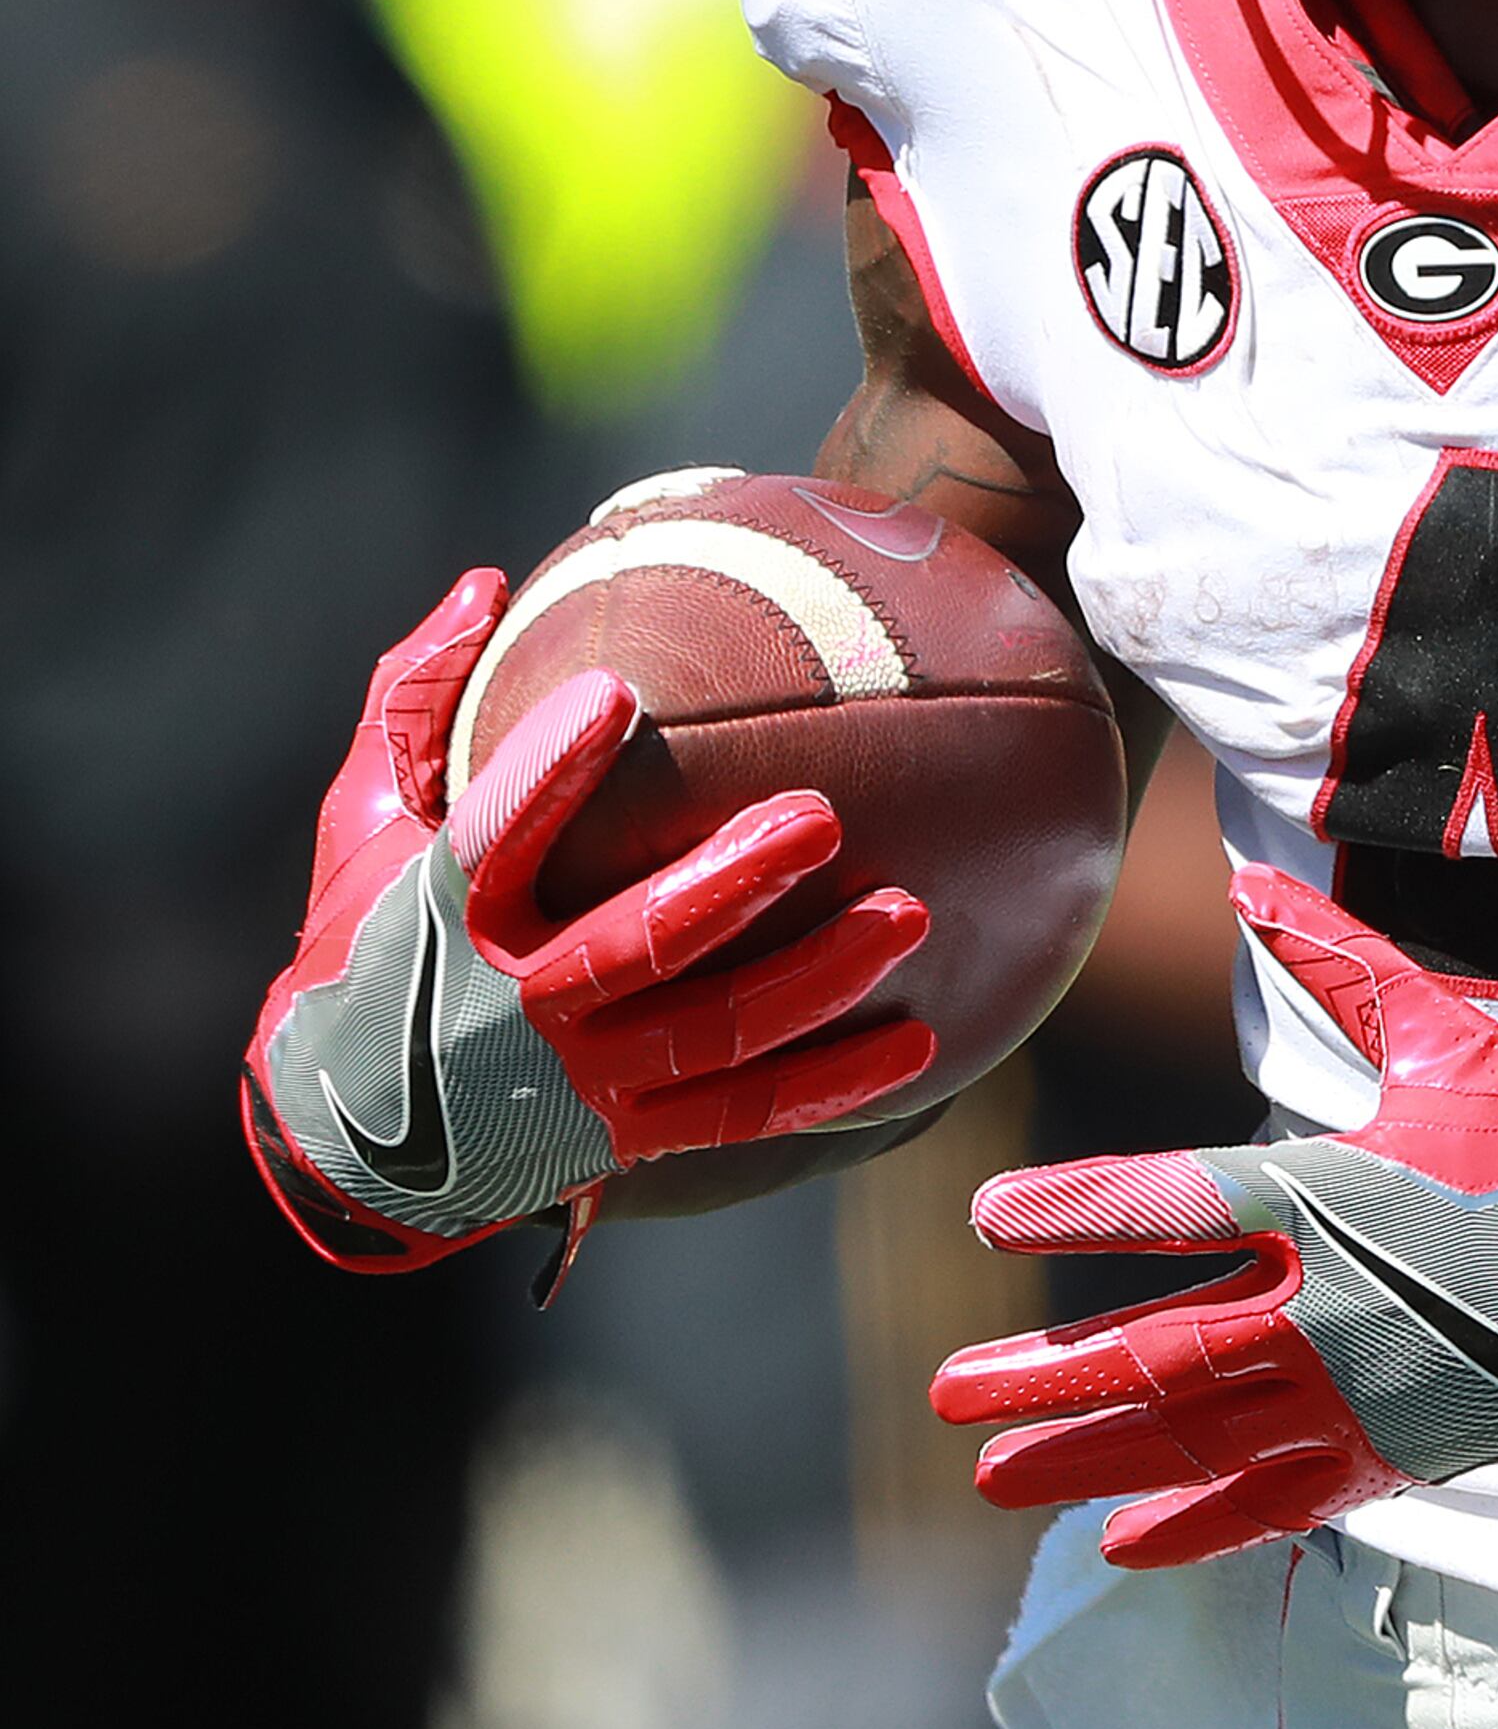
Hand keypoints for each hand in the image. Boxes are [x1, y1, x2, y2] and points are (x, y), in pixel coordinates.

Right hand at [242, 569, 936, 1269]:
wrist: (350, 1145)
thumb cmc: (367, 950)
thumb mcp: (362, 828)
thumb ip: (417, 702)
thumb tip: (485, 583)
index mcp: (446, 917)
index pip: (496, 837)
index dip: (551, 768)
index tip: (619, 693)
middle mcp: (515, 1006)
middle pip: (640, 945)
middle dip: (734, 883)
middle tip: (821, 816)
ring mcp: (577, 1082)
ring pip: (714, 1031)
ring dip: (816, 977)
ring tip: (907, 912)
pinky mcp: (624, 1135)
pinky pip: (741, 1112)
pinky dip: (829, 1083)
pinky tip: (916, 1045)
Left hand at [932, 867, 1497, 1567]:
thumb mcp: (1444, 1038)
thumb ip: (1339, 963)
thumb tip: (1253, 880)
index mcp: (1325, 1195)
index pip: (1165, 1204)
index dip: (1069, 1207)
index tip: (984, 1218)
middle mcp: (1320, 1308)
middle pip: (1148, 1352)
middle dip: (1041, 1377)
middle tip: (950, 1394)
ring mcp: (1352, 1394)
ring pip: (1189, 1439)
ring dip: (1086, 1458)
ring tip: (997, 1478)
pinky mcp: (1390, 1452)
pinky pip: (1269, 1502)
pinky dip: (1191, 1524)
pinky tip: (1122, 1541)